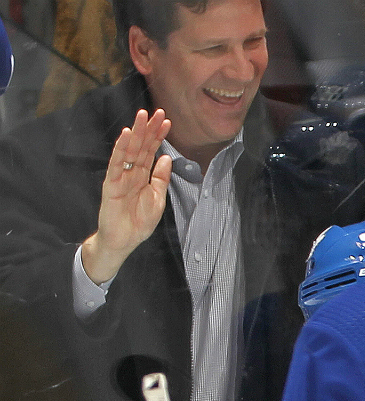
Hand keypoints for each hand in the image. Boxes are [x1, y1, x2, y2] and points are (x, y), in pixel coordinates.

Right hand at [82, 108, 173, 284]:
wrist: (124, 239)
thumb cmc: (139, 221)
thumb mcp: (157, 198)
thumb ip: (160, 178)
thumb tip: (166, 158)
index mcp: (143, 175)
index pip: (151, 151)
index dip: (159, 136)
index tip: (167, 121)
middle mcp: (132, 172)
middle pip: (141, 146)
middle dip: (148, 129)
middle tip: (156, 111)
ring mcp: (121, 176)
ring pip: (129, 150)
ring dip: (135, 132)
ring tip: (141, 116)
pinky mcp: (111, 184)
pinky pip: (116, 164)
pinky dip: (121, 149)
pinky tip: (125, 136)